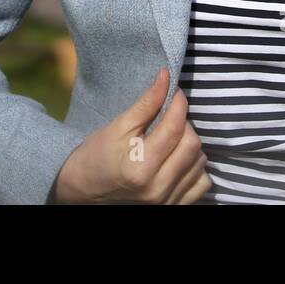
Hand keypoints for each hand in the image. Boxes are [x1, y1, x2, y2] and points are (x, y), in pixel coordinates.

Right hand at [50, 67, 211, 203]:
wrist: (83, 190)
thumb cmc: (96, 156)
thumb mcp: (117, 127)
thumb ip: (146, 103)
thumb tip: (166, 76)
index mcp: (140, 167)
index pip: (174, 128)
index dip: (179, 103)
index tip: (175, 91)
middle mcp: (158, 188)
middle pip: (192, 145)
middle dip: (185, 123)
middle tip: (170, 116)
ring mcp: (167, 201)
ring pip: (200, 162)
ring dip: (190, 144)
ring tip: (171, 139)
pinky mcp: (173, 207)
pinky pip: (202, 183)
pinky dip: (195, 167)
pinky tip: (178, 159)